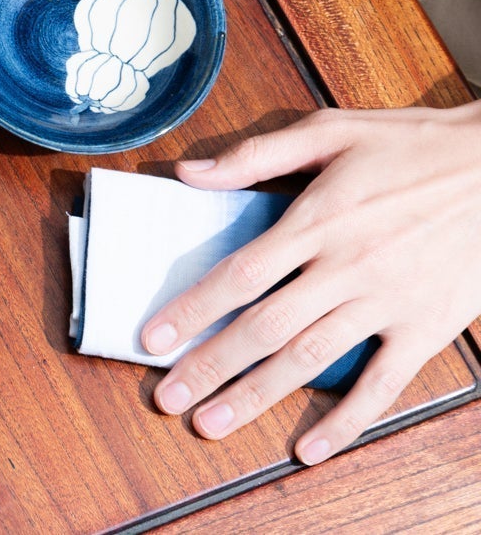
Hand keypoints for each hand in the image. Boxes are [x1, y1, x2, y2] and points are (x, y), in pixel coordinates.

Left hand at [140, 103, 480, 463]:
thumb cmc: (413, 146)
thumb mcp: (333, 131)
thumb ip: (256, 154)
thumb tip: (187, 173)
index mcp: (317, 220)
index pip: (240, 274)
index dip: (193, 309)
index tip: (152, 337)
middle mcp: (348, 266)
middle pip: (265, 327)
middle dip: (210, 366)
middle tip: (167, 398)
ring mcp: (389, 301)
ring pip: (311, 359)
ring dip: (257, 396)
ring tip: (211, 425)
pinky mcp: (428, 327)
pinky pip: (384, 383)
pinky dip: (348, 420)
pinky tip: (311, 449)